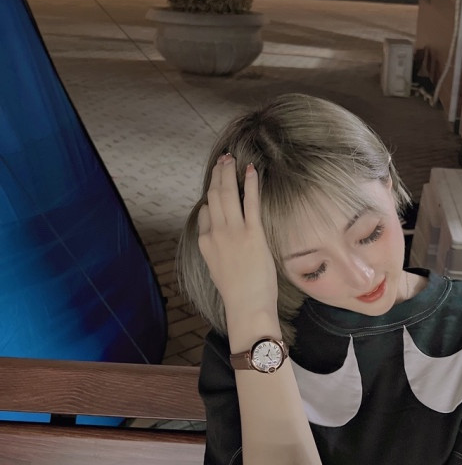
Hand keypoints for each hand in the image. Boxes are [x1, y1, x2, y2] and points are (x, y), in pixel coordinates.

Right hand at [197, 155, 277, 320]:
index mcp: (205, 243)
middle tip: (222, 160)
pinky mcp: (252, 234)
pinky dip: (249, 184)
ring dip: (229, 173)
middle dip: (218, 175)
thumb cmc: (236, 292)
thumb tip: (216, 234)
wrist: (246, 305)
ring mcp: (233, 232)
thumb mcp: (217, 268)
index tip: (217, 184)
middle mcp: (216, 234)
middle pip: (214, 197)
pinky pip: (249, 202)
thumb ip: (214, 248)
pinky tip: (250, 171)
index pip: (205, 212)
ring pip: (227, 195)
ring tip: (231, 158)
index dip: (211, 196)